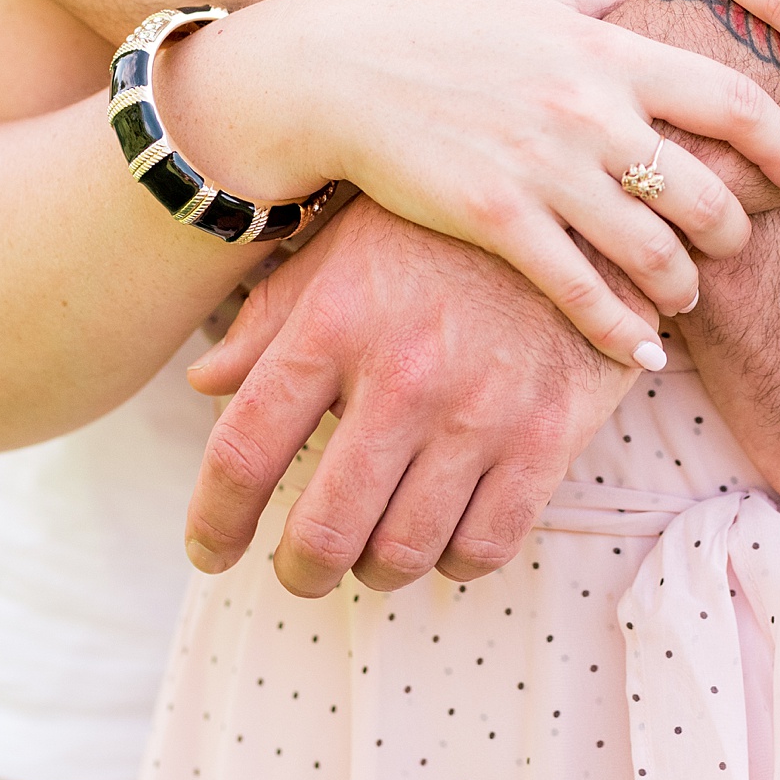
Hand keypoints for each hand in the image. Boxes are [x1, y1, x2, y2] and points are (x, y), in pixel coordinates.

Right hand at [154, 0, 779, 367]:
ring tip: (681, 295)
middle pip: (706, 191)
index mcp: (609, 52)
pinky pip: (581, 290)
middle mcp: (591, 111)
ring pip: (654, 250)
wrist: (342, 70)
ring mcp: (546, 169)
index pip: (733, 101)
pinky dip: (622, 331)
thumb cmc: (441, 29)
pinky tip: (642, 354)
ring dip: (682, 285)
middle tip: (732, 245)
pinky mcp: (499, 218)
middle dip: (733, 232)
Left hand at [182, 195, 637, 595]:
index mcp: (334, 323)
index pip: (245, 451)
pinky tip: (443, 536)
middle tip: (298, 571)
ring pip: (404, 552)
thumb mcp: (340, 253)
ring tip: (370, 554)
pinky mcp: (548, 437)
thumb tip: (205, 384)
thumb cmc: (437, 232)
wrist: (573, 206)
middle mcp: (403, 373)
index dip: (215, 521)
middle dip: (299, 570)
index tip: (211, 551)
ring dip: (375, 572)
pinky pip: (485, 545)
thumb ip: (269, 322)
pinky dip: (453, 561)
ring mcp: (480, 411)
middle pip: (324, 528)